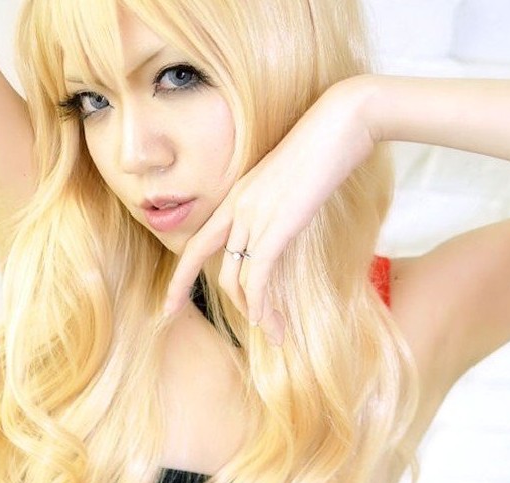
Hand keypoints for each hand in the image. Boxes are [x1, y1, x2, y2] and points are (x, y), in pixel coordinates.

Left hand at [162, 76, 376, 344]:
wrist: (342, 120)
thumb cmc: (323, 149)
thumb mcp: (288, 183)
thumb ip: (275, 210)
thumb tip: (278, 236)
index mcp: (236, 199)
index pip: (196, 246)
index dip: (179, 279)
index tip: (167, 306)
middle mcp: (237, 209)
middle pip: (218, 271)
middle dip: (230, 306)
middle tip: (254, 332)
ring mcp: (254, 216)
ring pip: (240, 279)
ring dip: (259, 312)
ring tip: (277, 334)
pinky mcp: (277, 224)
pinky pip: (258, 275)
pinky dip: (261, 302)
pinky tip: (268, 321)